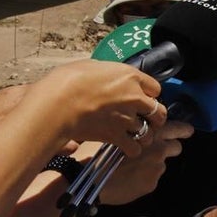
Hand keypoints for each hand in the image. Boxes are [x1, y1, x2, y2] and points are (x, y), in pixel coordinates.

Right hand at [29, 60, 162, 155]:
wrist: (57, 103)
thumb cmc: (69, 81)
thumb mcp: (92, 66)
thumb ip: (109, 74)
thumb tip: (109, 76)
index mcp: (131, 77)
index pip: (155, 88)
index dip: (150, 94)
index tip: (144, 98)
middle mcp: (134, 98)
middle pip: (159, 112)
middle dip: (155, 117)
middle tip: (148, 120)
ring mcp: (127, 118)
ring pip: (149, 132)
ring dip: (144, 135)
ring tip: (136, 136)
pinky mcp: (116, 136)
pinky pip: (134, 148)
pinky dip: (132, 150)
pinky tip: (126, 147)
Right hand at [95, 119, 193, 205]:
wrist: (88, 177)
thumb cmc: (96, 150)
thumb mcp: (115, 132)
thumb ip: (134, 131)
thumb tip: (140, 131)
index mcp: (150, 131)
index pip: (177, 127)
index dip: (182, 129)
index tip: (187, 131)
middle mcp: (158, 148)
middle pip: (177, 146)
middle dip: (171, 147)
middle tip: (161, 149)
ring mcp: (157, 167)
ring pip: (162, 164)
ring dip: (153, 164)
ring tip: (133, 167)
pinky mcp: (152, 183)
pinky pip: (152, 178)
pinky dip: (144, 177)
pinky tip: (128, 178)